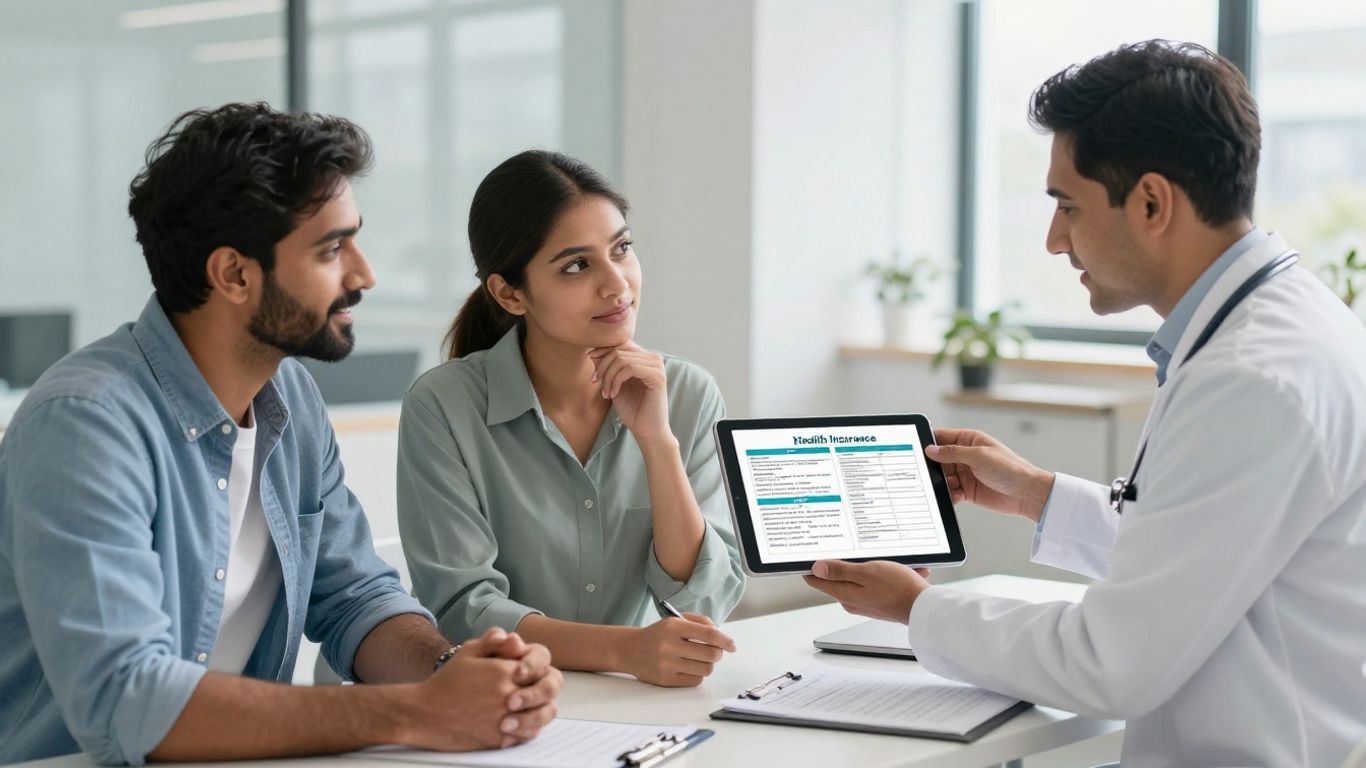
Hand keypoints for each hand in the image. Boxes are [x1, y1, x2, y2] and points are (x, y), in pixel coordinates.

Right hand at [403, 628, 560, 750]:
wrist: (425, 713)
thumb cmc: (446, 683)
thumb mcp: (468, 652)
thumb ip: (494, 641)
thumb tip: (514, 638)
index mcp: (505, 670)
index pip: (542, 665)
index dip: (538, 667)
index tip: (528, 670)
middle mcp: (509, 694)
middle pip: (548, 689)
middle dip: (545, 687)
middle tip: (535, 689)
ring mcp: (506, 718)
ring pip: (543, 714)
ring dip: (541, 709)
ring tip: (531, 707)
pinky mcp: (500, 738)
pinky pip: (527, 735)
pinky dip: (528, 729)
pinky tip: (520, 723)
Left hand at [588, 342, 671, 445]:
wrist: (647, 432)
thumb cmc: (633, 411)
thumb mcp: (614, 384)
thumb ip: (608, 368)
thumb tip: (592, 351)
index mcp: (645, 358)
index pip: (621, 343)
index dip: (603, 349)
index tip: (590, 360)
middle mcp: (653, 358)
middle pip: (619, 349)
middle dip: (603, 366)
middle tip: (596, 383)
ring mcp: (657, 366)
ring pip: (622, 359)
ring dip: (608, 376)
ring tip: (606, 393)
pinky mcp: (658, 376)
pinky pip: (629, 368)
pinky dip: (616, 380)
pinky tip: (613, 394)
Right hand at [620, 613, 735, 686]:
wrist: (630, 650)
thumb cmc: (659, 634)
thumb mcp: (676, 620)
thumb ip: (700, 622)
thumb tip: (721, 635)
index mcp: (674, 626)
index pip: (709, 635)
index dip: (725, 640)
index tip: (732, 646)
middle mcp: (669, 645)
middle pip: (711, 654)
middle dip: (717, 653)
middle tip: (713, 651)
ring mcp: (667, 664)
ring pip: (705, 669)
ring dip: (708, 664)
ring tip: (700, 659)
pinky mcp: (665, 680)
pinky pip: (695, 680)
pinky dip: (697, 674)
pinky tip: (689, 667)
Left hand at [803, 560, 930, 623]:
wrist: (924, 607)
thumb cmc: (898, 589)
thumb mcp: (866, 572)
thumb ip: (840, 570)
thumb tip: (816, 568)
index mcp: (844, 594)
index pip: (816, 581)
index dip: (810, 566)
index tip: (809, 554)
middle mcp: (852, 601)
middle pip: (837, 578)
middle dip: (843, 562)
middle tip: (851, 548)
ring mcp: (865, 603)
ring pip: (859, 579)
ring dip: (868, 567)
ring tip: (883, 560)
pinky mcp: (878, 602)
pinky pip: (875, 584)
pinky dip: (884, 575)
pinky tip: (896, 569)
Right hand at [925, 428, 1054, 523]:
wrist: (1026, 493)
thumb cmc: (1010, 469)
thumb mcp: (979, 456)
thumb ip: (953, 452)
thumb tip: (931, 449)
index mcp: (969, 440)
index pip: (942, 437)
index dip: (928, 442)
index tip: (915, 448)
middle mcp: (966, 456)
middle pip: (939, 459)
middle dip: (931, 465)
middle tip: (922, 471)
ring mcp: (966, 474)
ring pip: (942, 477)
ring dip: (939, 482)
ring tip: (938, 486)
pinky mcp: (967, 490)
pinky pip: (950, 492)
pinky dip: (946, 495)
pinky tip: (949, 496)